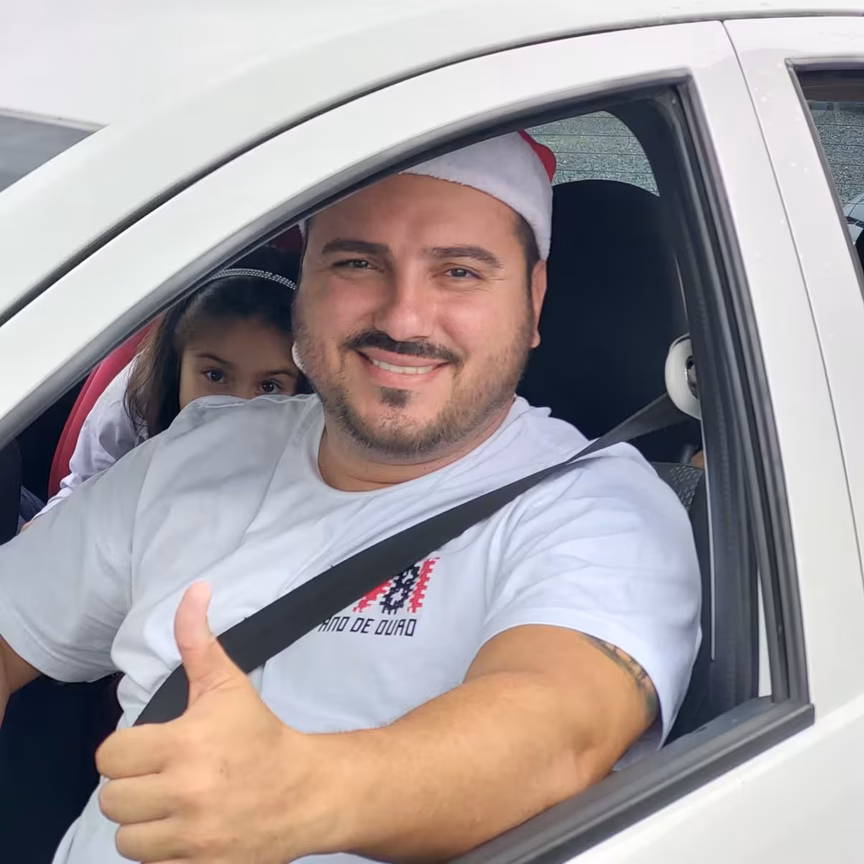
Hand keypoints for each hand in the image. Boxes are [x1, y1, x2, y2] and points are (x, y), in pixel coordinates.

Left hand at [97, 583, 338, 862]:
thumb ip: (198, 640)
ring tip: (173, 807)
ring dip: (145, 824)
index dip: (128, 750)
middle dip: (134, 787)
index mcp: (185, 744)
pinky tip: (186, 831)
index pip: (110, 756)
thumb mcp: (228, 684)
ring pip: (127, 841)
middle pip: (112, 801)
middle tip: (163, 777)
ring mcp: (193, 838)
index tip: (152, 747)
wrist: (307, 791)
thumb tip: (193, 590)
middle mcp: (185, 793)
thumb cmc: (260, 734)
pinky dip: (164, 853)